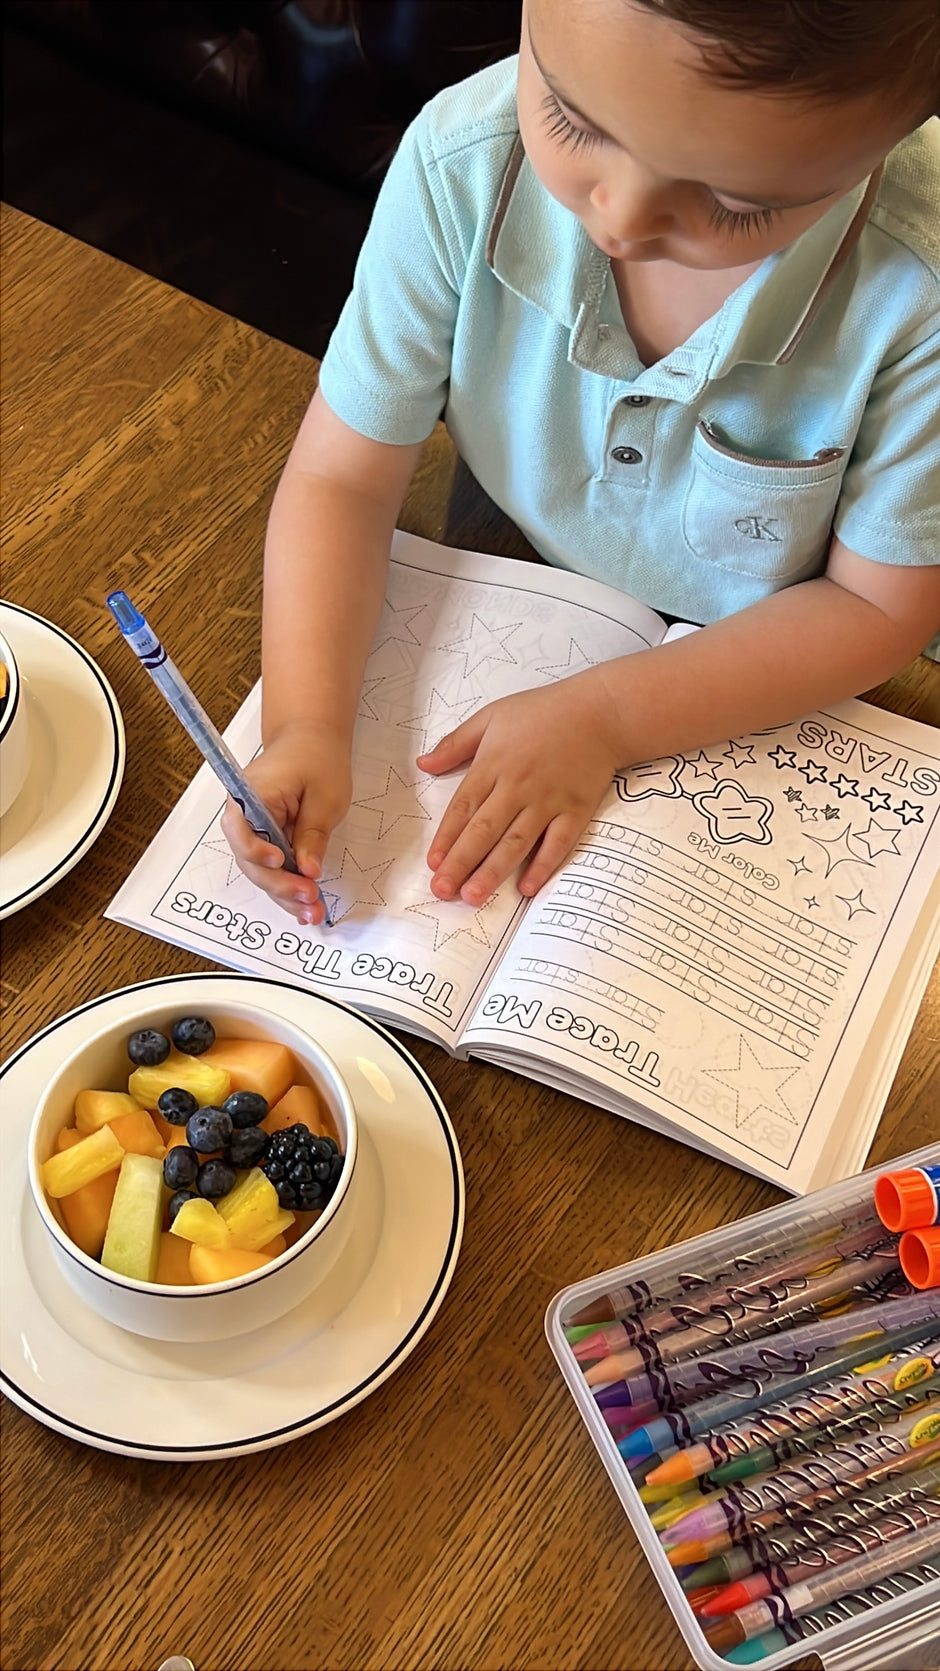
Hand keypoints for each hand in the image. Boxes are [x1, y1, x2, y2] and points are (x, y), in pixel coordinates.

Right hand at [220, 720, 351, 923]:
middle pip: (250, 860)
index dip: (258, 854)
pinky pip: (270, 866)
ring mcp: (251, 828)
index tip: (283, 863)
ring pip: (260, 870)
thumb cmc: (317, 757)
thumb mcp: (325, 796)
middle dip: (280, 884)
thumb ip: (313, 835)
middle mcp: (242, 814)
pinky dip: (287, 884)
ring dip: (285, 893)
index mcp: (251, 794)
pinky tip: (305, 903)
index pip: (242, 832)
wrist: (310, 738)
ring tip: (312, 911)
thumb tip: (308, 871)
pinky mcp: (264, 838)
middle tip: (310, 898)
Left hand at [417, 672, 622, 904]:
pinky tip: (527, 888)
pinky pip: (557, 844)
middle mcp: (518, 787)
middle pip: (484, 830)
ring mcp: (548, 801)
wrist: (600, 712)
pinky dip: (542, 866)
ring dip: (493, 871)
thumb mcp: (491, 716)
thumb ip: (455, 743)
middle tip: (443, 890)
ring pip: (515, 842)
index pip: (463, 807)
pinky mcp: (575, 810)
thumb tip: (423, 764)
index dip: (446, 838)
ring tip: (473, 896)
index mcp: (493, 764)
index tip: (433, 863)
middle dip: (461, 863)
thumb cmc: (543, 712)